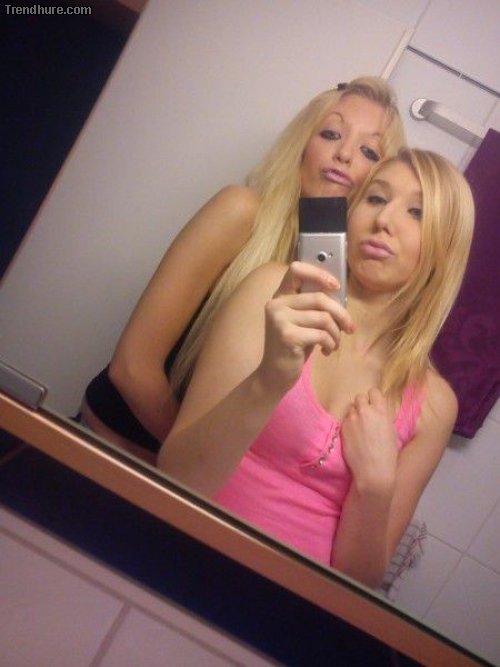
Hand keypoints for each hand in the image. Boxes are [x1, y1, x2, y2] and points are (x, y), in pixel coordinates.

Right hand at [257, 261, 353, 394]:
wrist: (274, 375)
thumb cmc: (293, 347)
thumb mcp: (302, 322)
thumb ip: (313, 307)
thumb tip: (340, 295)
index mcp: (280, 296)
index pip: (296, 269)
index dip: (319, 273)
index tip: (335, 286)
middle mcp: (276, 304)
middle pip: (319, 298)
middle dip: (341, 314)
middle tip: (350, 328)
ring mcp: (279, 320)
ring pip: (324, 318)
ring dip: (336, 333)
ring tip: (333, 344)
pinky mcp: (286, 336)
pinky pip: (321, 334)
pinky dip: (331, 344)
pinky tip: (326, 351)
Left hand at [341, 388, 397, 493]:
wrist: (373, 471)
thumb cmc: (387, 454)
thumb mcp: (391, 430)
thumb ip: (382, 416)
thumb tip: (377, 410)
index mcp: (381, 411)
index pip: (373, 391)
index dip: (373, 398)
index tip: (374, 404)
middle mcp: (365, 412)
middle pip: (360, 397)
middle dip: (362, 404)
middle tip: (366, 415)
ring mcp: (352, 420)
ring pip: (351, 408)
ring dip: (355, 413)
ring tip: (360, 426)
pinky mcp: (343, 428)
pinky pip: (345, 419)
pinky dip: (349, 423)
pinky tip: (354, 435)